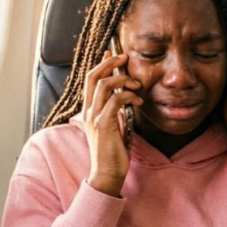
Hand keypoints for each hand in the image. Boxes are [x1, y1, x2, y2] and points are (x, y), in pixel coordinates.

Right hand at [83, 52, 141, 195]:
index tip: (113, 54)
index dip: (101, 64)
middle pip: (92, 76)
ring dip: (123, 80)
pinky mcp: (103, 124)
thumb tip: (122, 95)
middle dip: (110, 63)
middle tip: (125, 58)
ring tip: (137, 85)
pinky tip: (139, 101)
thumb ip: (114, 110)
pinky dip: (129, 96)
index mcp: (89, 110)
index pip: (90, 80)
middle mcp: (88, 111)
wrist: (107, 173)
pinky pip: (116, 100)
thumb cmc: (113, 151)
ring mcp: (94, 117)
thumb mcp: (112, 125)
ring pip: (104, 85)